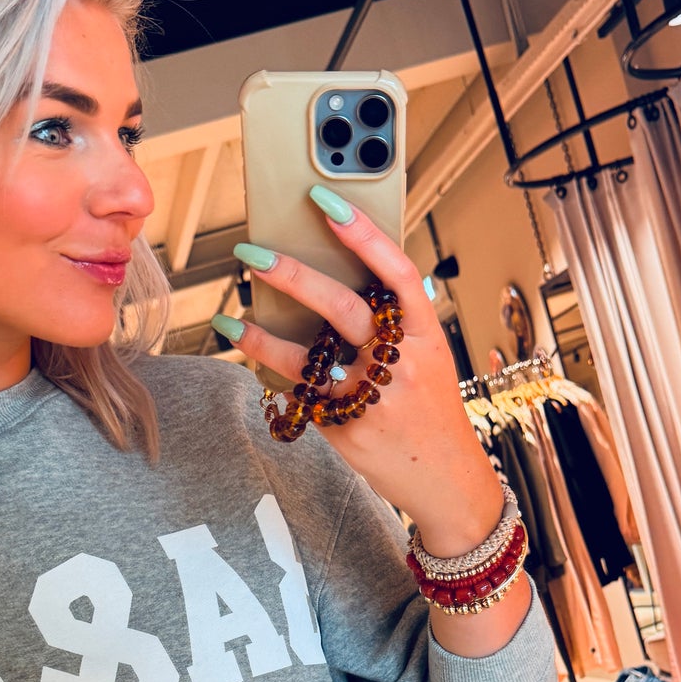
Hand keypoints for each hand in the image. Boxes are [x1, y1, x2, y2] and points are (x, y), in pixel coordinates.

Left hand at [228, 193, 503, 555]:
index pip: (396, 273)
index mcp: (426, 335)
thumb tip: (338, 278)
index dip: (362, 234)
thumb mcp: (427, 358)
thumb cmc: (430, 409)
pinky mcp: (348, 432)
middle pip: (342, 308)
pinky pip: (303, 397)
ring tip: (232, 317)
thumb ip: (392, 325)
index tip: (326, 202)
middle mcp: (402, 364)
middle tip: (252, 253)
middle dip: (293, 276)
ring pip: (308, 360)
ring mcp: (375, 400)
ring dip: (263, 337)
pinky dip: (277, 377)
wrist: (448, 479)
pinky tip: (256, 360)